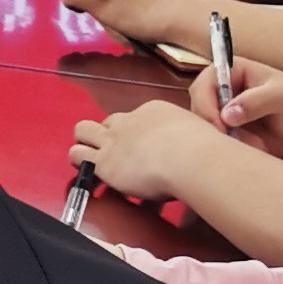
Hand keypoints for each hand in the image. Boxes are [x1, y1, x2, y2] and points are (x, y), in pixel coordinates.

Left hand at [68, 100, 225, 201]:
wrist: (191, 159)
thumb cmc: (204, 149)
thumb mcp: (197, 131)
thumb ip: (188, 137)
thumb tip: (193, 145)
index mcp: (153, 111)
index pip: (134, 119)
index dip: (134, 133)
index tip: (141, 147)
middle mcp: (128, 122)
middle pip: (106, 122)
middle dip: (106, 134)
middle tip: (115, 152)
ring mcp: (113, 140)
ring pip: (83, 131)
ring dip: (84, 143)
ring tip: (91, 159)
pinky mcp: (103, 162)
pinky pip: (77, 155)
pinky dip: (79, 162)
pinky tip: (88, 172)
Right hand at [191, 59, 282, 157]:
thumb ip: (256, 102)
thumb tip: (227, 114)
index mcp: (232, 71)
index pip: (204, 84)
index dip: (206, 104)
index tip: (221, 125)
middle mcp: (222, 89)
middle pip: (198, 106)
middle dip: (215, 125)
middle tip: (239, 138)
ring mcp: (222, 111)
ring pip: (204, 126)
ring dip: (227, 138)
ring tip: (256, 143)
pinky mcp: (226, 131)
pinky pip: (215, 141)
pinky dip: (232, 148)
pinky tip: (255, 147)